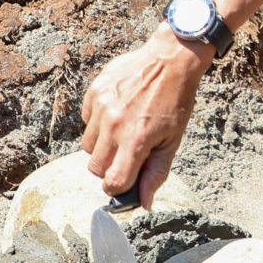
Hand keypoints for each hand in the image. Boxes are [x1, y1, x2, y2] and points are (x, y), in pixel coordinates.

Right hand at [80, 29, 210, 206]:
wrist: (170, 59)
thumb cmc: (176, 100)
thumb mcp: (172, 140)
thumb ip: (156, 173)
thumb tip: (144, 203)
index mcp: (135, 141)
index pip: (113, 182)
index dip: (118, 187)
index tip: (124, 181)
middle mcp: (114, 125)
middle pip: (95, 167)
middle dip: (110, 167)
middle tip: (128, 152)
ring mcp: (102, 107)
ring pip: (87, 145)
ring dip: (102, 145)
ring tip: (123, 129)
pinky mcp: (95, 92)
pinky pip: (86, 120)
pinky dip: (98, 122)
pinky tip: (118, 111)